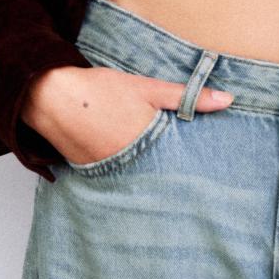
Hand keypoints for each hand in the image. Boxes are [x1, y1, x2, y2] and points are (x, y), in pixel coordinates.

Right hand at [25, 63, 233, 167]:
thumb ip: (186, 96)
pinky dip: (121, 176)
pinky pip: (113, 178)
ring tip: (159, 184)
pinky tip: (126, 171)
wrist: (50, 96)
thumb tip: (228, 100)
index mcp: (147, 144)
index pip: (178, 167)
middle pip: (157, 178)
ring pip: (135, 181)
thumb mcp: (147, 88)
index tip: (205, 182)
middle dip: (169, 181)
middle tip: (189, 191)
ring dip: (145, 179)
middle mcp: (127, 164)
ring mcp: (106, 172)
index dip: (191, 174)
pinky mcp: (89, 174)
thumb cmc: (100, 90)